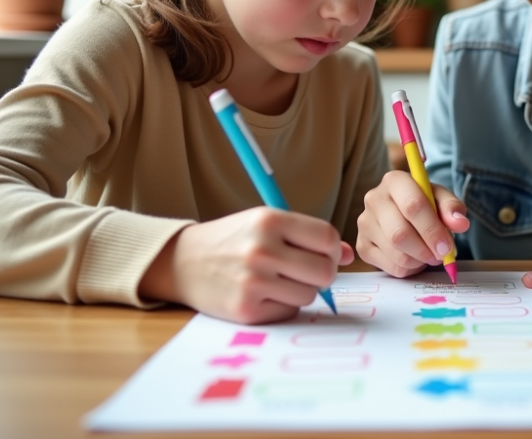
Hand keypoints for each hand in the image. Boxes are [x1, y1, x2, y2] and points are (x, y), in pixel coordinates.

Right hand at [139, 207, 353, 323]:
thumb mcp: (266, 223)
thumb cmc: (233, 240)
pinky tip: (263, 293)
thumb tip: (348, 255)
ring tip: (278, 279)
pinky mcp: (246, 310)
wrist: (183, 262)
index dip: (332, 249)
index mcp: (270, 220)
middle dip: (322, 273)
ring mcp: (253, 282)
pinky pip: (288, 311)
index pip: (327, 238)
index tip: (323, 253)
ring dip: (300, 290)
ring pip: (309, 294)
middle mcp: (262, 250)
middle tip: (305, 270)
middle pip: (324, 271)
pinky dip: (282, 305)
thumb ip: (308, 236)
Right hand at [356, 169, 469, 277]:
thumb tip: (460, 223)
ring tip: (429, 255)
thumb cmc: (424, 202)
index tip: (447, 246)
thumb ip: (452, 208)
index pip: (412, 206)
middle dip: (426, 250)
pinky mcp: (362, 245)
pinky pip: (389, 267)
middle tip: (441, 255)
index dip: (432, 230)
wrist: (402, 211)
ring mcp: (364, 223)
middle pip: (400, 234)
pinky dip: (409, 269)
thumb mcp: (440, 198)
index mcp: (394, 181)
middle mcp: (373, 199)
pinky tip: (415, 259)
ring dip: (419, 261)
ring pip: (395, 253)